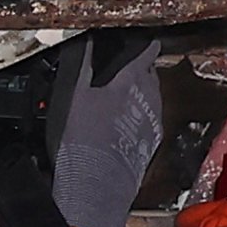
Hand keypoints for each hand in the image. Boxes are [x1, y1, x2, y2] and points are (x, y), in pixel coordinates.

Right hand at [48, 32, 165, 226]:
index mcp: (129, 82)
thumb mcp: (73, 94)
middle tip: (129, 66)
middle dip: (143, 68)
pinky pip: (150, 118)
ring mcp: (152, 122)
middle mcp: (147, 99)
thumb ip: (83, 64)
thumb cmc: (81, 139)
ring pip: (153, 97)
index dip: (146, 46)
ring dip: (144, 90)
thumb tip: (87, 41)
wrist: (96, 185)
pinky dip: (141, 113)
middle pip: (151, 75)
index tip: (148, 41)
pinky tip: (126, 120)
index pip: (145, 54)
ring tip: (126, 92)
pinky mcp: (150, 142)